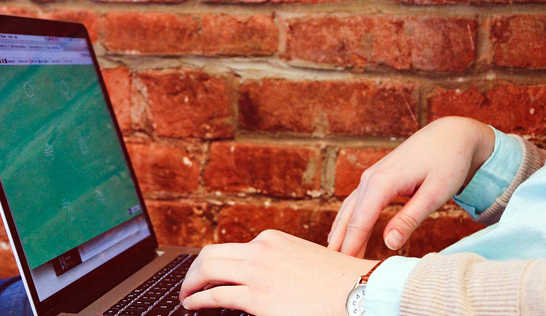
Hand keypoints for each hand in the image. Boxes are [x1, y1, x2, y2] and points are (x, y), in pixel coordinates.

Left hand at [179, 230, 377, 315]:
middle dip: (193, 271)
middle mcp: (260, 250)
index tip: (208, 275)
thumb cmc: (337, 281)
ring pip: (206, 271)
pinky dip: (198, 300)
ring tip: (187, 297)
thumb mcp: (301, 260)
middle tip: (189, 285)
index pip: (230, 249)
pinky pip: (215, 297)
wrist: (358, 290)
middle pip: (210, 254)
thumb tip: (263, 280)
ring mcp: (257, 272)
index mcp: (271, 239)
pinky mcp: (258, 299)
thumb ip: (278, 264)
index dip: (214, 264)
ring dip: (190, 285)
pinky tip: (194, 306)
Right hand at [328, 116, 494, 256]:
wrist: (451, 135)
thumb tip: (389, 244)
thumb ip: (409, 219)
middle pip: (349, 216)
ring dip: (341, 232)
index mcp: (383, 182)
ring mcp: (372, 176)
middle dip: (341, 242)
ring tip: (334, 255)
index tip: (344, 266)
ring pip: (349, 208)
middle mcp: (371, 178)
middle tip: (333, 269)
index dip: (351, 245)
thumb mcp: (434, 194)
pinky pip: (356, 202)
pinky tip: (345, 232)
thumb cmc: (447, 163)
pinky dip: (349, 219)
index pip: (360, 221)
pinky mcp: (377, 177)